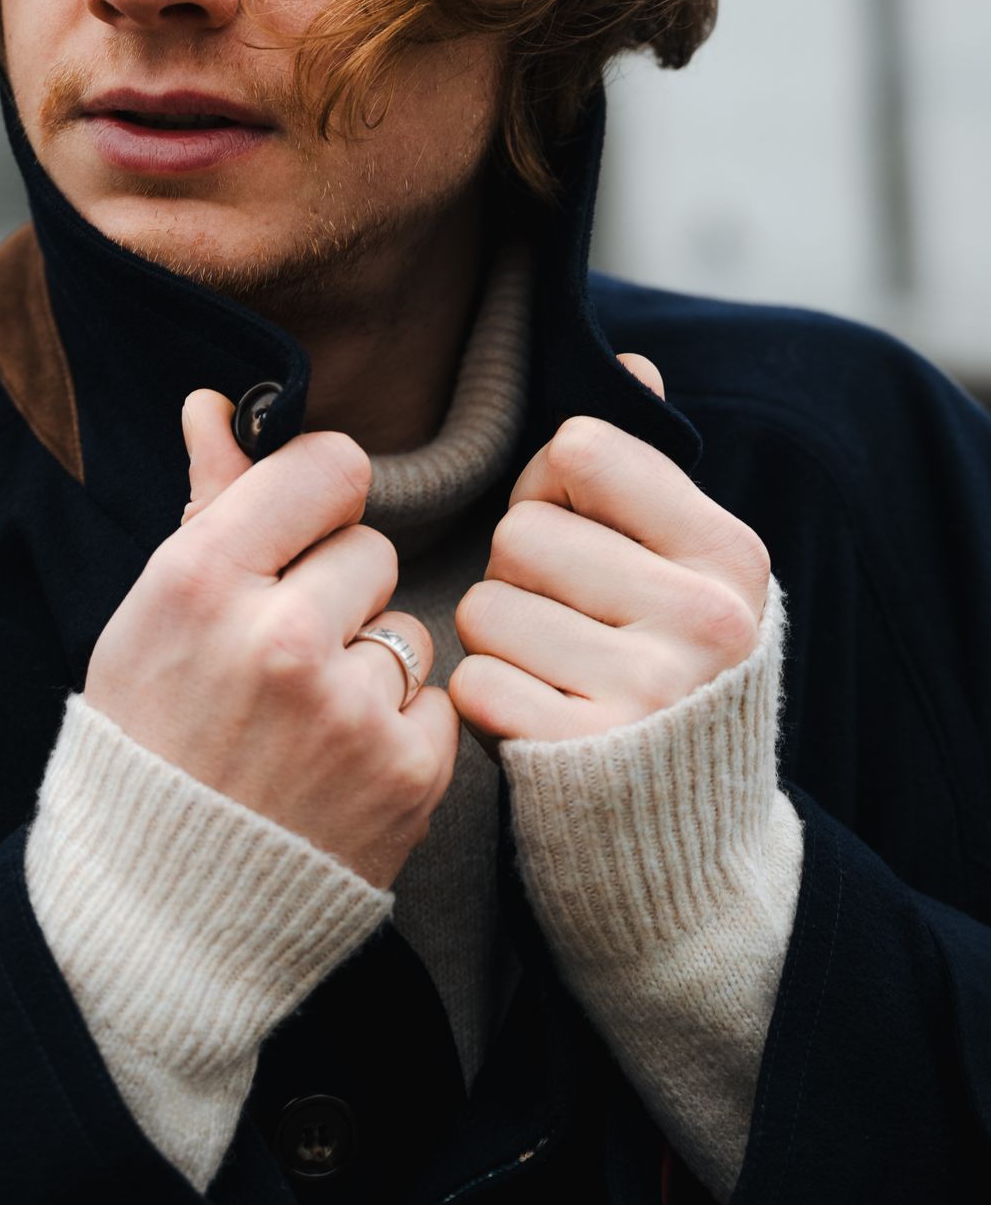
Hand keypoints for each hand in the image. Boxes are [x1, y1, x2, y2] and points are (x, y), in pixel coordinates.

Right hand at [84, 390, 461, 888]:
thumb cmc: (150, 742)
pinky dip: (398, 728)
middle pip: (369, 545)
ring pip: (406, 625)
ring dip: (369, 662)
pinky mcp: (407, 772)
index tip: (298, 536)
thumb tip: (214, 403)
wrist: (163, 912)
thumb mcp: (153, 615)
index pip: (326, 468)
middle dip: (336, 589)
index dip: (318, 498)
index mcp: (200, 581)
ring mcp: (347, 708)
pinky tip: (338, 764)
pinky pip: (435, 697)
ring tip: (303, 720)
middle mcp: (278, 637)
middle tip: (279, 657)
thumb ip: (208, 503)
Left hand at [449, 354, 770, 747]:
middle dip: (518, 574)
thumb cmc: (664, 673)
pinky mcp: (583, 757)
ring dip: (497, 640)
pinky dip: (486, 700)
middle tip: (563, 624)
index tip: (579, 538)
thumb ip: (648, 470)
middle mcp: (704, 620)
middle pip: (520, 531)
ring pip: (484, 604)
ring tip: (551, 673)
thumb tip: (631, 361)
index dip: (551, 488)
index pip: (578, 449)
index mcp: (729, 556)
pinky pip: (474, 681)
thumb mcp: (685, 570)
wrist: (685, 843)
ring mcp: (649, 692)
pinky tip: (534, 719)